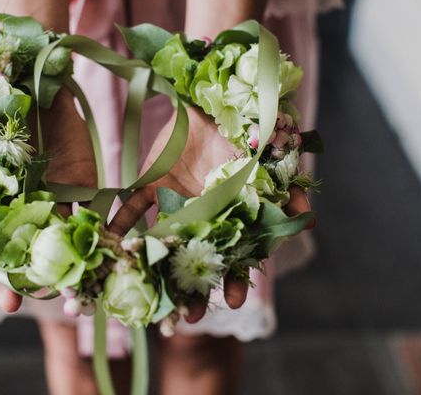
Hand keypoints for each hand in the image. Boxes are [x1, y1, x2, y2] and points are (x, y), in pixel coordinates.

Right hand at [0, 87, 96, 312]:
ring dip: (43, 268)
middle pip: (9, 247)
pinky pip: (78, 220)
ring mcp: (46, 201)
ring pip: (42, 242)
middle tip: (8, 304)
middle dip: (6, 276)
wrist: (42, 93)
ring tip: (44, 296)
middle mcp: (15, 205)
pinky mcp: (77, 192)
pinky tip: (76, 266)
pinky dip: (76, 240)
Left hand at [108, 107, 312, 322]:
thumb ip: (287, 189)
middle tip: (187, 317)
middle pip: (196, 260)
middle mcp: (200, 216)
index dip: (235, 280)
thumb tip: (310, 218)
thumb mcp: (268, 162)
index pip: (233, 256)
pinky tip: (111, 240)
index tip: (233, 302)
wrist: (212, 103)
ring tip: (152, 295)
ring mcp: (174, 205)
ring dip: (156, 267)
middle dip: (194, 288)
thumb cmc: (244, 131)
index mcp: (229, 215)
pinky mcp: (151, 187)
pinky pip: (132, 208)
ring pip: (163, 244)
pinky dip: (119, 223)